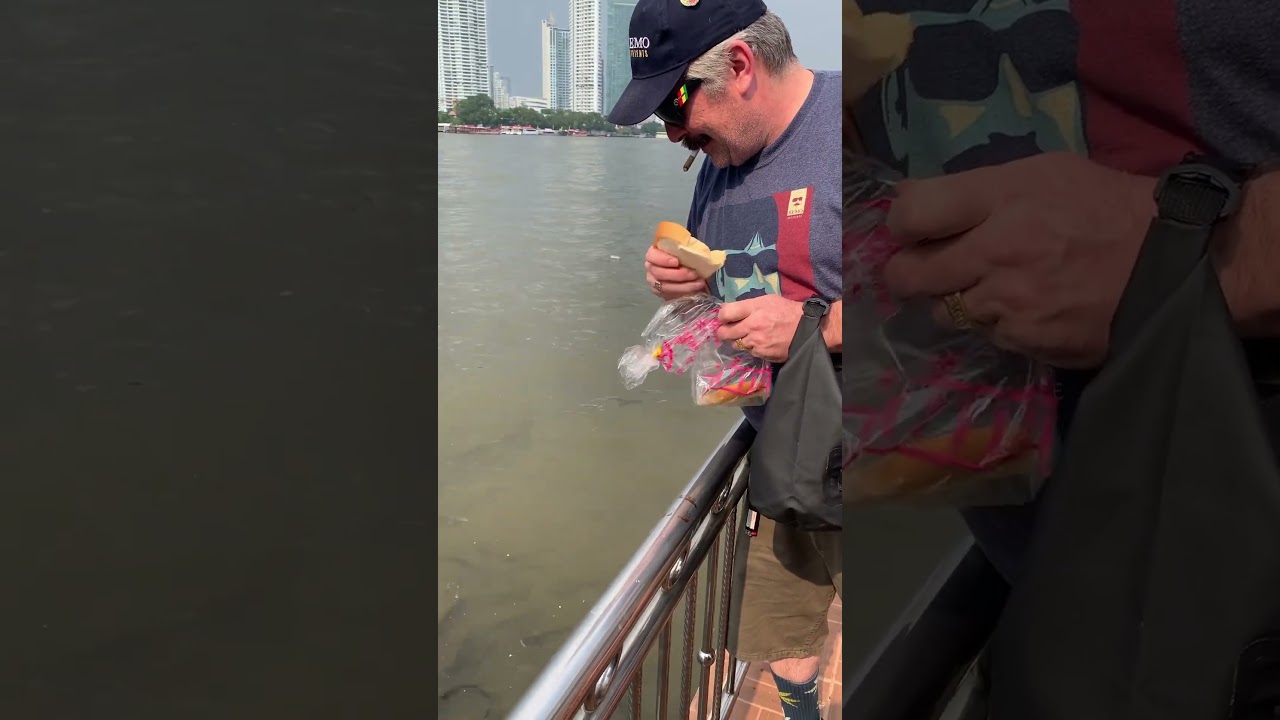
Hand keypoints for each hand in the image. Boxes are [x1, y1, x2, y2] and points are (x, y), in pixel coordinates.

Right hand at [645, 245, 707, 299]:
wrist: (686, 268)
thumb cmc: (684, 255)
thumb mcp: (683, 248)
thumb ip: (685, 248)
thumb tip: (696, 251)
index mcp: (654, 253)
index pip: (652, 256)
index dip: (663, 259)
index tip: (677, 261)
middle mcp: (651, 268)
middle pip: (659, 273)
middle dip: (678, 274)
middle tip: (694, 273)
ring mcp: (654, 282)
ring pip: (665, 287)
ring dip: (684, 286)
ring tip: (699, 283)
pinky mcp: (661, 293)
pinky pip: (670, 295)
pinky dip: (684, 292)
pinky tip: (695, 288)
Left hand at [715, 295, 803, 362]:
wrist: (807, 328)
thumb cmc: (786, 311)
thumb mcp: (767, 300)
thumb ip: (747, 305)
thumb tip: (727, 310)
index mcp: (754, 309)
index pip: (725, 313)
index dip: (721, 316)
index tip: (725, 318)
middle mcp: (752, 326)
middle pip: (724, 333)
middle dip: (723, 332)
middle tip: (728, 331)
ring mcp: (756, 342)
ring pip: (735, 344)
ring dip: (738, 341)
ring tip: (748, 336)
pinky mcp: (761, 354)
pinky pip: (748, 352)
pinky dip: (751, 348)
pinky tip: (760, 343)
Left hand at [881, 152, 1155, 367]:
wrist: (1173, 260)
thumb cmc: (1103, 206)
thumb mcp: (1041, 173)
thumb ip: (972, 188)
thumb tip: (906, 196)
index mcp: (1000, 198)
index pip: (910, 214)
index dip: (900, 226)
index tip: (910, 231)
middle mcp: (995, 250)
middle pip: (908, 275)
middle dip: (906, 274)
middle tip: (921, 271)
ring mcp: (1007, 301)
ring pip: (941, 311)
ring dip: (954, 301)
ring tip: (988, 287)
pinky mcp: (1023, 339)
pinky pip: (983, 335)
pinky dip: (994, 324)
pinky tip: (1023, 308)